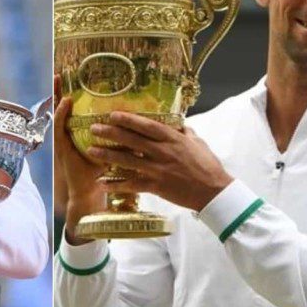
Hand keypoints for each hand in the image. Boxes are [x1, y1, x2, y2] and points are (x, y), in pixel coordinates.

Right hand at [54, 75, 107, 244]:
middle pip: (64, 108)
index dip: (75, 93)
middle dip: (61, 90)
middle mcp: (71, 134)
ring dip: (57, 96)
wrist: (92, 193)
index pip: (77, 110)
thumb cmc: (105, 173)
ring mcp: (64, 140)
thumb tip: (145, 122)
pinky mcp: (62, 148)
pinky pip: (60, 127)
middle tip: (61, 72)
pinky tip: (65, 102)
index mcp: (82, 133)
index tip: (75, 76)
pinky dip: (62, 114)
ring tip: (58, 80)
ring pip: (58, 114)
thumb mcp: (115, 150)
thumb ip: (124, 136)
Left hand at [86, 112, 232, 211]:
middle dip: (111, 133)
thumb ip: (185, 133)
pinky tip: (102, 184)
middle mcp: (163, 152)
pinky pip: (132, 184)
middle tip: (94, 128)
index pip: (147, 125)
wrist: (215, 192)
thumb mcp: (198, 143)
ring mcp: (158, 169)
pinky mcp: (156, 186)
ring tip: (91, 151)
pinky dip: (116, 185)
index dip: (128, 119)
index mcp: (173, 139)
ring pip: (127, 160)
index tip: (112, 114)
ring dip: (107, 155)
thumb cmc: (208, 166)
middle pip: (132, 140)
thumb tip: (177, 124)